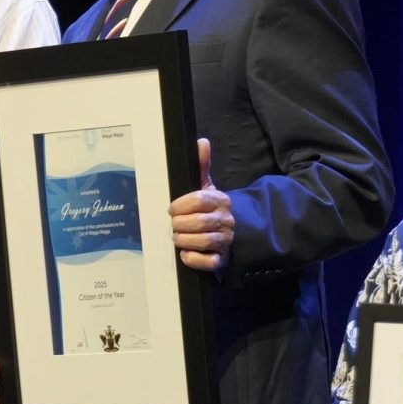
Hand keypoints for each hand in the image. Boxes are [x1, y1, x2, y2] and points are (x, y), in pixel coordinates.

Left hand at [169, 138, 234, 271]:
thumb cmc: (209, 209)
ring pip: (203, 241)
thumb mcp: (205, 186)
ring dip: (184, 240)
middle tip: (174, 224)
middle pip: (199, 222)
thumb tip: (201, 142)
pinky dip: (193, 258)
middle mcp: (225, 221)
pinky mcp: (221, 260)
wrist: (230, 233)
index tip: (172, 208)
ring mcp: (225, 241)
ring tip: (177, 237)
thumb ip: (201, 165)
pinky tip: (185, 253)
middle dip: (180, 224)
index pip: (199, 200)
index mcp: (220, 201)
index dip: (181, 205)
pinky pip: (208, 261)